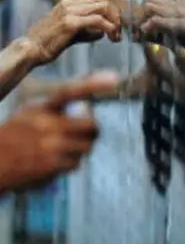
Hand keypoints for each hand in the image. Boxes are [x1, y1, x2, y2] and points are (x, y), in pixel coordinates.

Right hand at [0, 71, 117, 191]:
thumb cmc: (12, 139)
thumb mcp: (28, 115)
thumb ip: (55, 110)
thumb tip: (87, 107)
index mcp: (40, 109)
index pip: (68, 93)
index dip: (92, 85)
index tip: (114, 78)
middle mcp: (47, 125)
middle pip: (91, 125)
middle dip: (92, 132)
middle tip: (87, 136)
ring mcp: (50, 145)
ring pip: (86, 147)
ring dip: (80, 151)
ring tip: (63, 152)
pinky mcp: (51, 165)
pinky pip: (76, 164)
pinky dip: (69, 165)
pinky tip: (54, 164)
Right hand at [25, 0, 124, 64]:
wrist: (31, 49)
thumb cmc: (51, 42)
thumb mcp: (73, 31)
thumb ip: (89, 28)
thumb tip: (103, 32)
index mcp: (70, 1)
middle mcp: (70, 2)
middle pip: (105, 0)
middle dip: (116, 16)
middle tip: (118, 34)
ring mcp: (69, 11)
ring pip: (104, 7)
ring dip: (114, 23)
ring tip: (115, 38)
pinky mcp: (70, 22)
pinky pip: (98, 20)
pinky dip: (109, 28)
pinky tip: (110, 37)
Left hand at [127, 0, 184, 65]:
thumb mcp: (175, 38)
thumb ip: (159, 31)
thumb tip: (138, 31)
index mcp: (182, 5)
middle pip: (151, 0)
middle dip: (141, 14)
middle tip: (136, 31)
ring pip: (155, 8)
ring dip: (145, 20)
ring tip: (140, 33)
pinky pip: (164, 21)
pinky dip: (153, 25)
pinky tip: (146, 30)